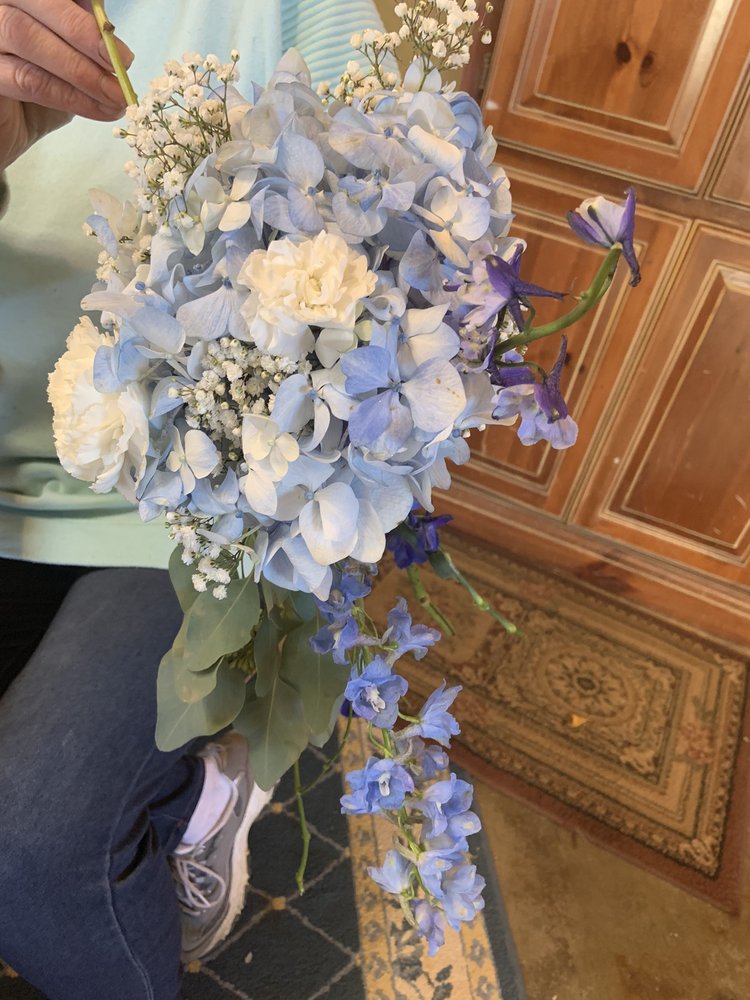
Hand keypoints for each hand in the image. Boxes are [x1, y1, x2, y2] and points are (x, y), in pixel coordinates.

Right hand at [0, 0, 133, 170]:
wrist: (8, 129)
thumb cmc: (38, 92)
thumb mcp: (66, 61)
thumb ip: (82, 40)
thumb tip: (113, 38)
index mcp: (18, 0)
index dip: (86, 17)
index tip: (121, 48)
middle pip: (36, 4)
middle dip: (86, 37)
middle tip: (122, 68)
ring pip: (28, 38)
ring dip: (81, 70)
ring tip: (116, 96)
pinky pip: (27, 79)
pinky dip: (69, 95)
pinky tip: (98, 109)